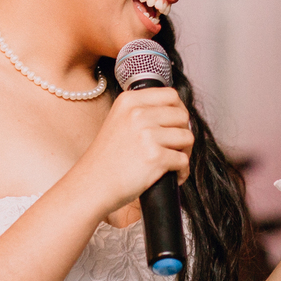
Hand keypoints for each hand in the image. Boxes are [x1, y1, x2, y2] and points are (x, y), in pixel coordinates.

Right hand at [81, 87, 192, 212]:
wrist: (92, 185)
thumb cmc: (107, 159)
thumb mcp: (119, 121)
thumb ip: (143, 111)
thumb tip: (178, 112)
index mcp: (129, 101)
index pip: (170, 94)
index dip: (179, 110)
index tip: (176, 124)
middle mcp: (138, 113)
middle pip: (182, 116)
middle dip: (183, 132)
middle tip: (175, 147)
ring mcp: (147, 134)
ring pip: (187, 137)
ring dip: (184, 152)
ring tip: (172, 162)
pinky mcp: (155, 157)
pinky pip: (184, 161)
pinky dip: (182, 172)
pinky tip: (171, 176)